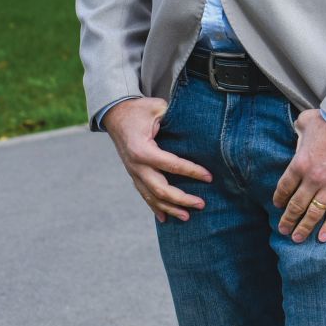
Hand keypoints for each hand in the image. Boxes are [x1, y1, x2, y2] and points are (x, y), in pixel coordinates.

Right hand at [104, 97, 211, 222]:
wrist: (115, 115)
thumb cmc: (139, 110)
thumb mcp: (157, 108)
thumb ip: (174, 115)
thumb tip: (197, 121)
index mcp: (142, 150)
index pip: (172, 165)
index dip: (192, 171)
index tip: (210, 177)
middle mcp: (136, 165)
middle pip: (160, 189)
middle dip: (182, 198)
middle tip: (202, 204)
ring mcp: (133, 173)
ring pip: (151, 196)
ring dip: (170, 208)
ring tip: (188, 216)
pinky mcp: (134, 175)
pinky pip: (144, 195)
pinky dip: (155, 207)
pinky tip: (165, 217)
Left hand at [273, 110, 325, 243]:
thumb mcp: (306, 122)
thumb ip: (297, 131)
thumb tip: (297, 133)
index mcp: (299, 164)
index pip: (283, 189)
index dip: (279, 200)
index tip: (278, 206)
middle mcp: (312, 179)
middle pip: (296, 206)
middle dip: (287, 220)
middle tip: (283, 230)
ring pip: (313, 213)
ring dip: (303, 227)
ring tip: (297, 238)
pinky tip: (322, 238)